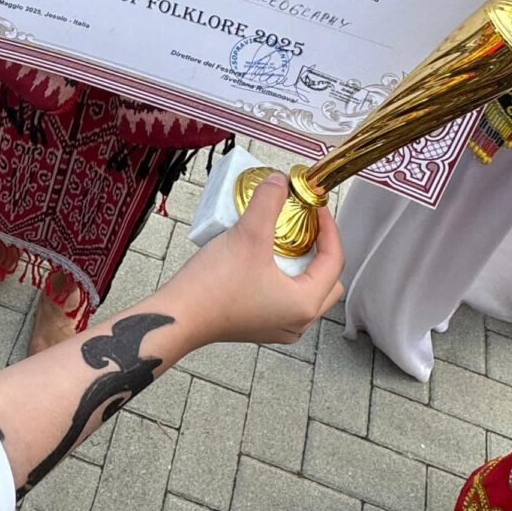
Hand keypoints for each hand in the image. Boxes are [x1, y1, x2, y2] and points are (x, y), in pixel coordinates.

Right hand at [162, 173, 343, 347]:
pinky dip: (284, 278)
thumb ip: (268, 202)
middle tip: (307, 227)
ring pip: (306, 292)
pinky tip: (264, 260)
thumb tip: (279, 182)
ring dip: (302, 266)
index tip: (317, 209)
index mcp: (304, 304)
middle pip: (326, 282)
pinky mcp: (259, 326)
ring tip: (286, 241)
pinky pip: (284, 300)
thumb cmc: (214, 287)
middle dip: (320, 251)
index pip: (334, 261)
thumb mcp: (247, 235)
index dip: (329, 229)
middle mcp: (297, 322)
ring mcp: (277, 328)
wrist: (178, 316)